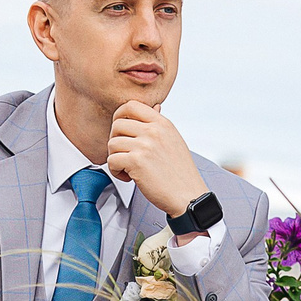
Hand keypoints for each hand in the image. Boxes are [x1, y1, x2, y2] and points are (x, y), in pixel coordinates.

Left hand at [104, 101, 210, 220]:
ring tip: (128, 168)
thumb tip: (155, 107)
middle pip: (117, 124)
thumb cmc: (180, 172)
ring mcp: (145, 145)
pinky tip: (128, 176)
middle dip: (115, 140)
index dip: (120, 115)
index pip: (131, 105)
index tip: (121, 130)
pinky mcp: (136, 162)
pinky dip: (116, 171)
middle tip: (124, 153)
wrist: (188, 196)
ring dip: (116, 158)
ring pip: (112, 143)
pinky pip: (112, 160)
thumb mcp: (174, 140)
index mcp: (162, 124)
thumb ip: (160, 124)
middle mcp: (154, 131)